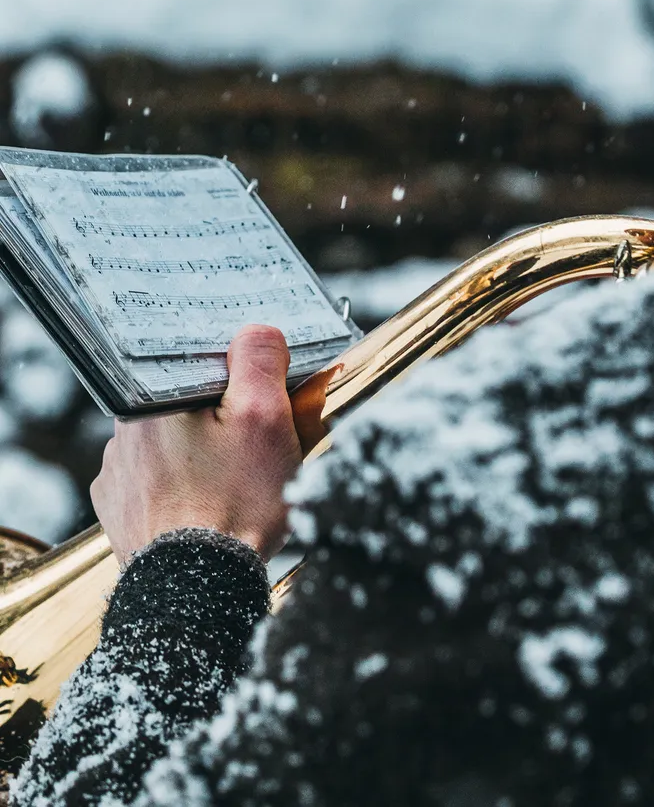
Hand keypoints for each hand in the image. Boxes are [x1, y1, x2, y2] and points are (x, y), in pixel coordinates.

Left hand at [91, 325, 302, 563]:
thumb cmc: (232, 507)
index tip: (261, 394)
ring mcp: (117, 475)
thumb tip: (255, 331)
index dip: (236, 375)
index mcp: (151, 401)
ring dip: (201, 453)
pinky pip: (157, 481)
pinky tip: (210, 503)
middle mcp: (123, 433)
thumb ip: (259, 362)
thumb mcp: (263, 420)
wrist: (195, 595)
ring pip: (172, 443)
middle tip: (257, 443)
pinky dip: (183, 486)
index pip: (197, 365)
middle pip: (186, 404)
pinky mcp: (121, 511)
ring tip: (236, 482)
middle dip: (222, 417)